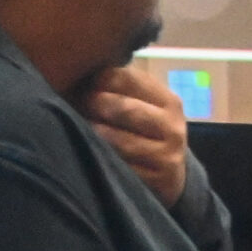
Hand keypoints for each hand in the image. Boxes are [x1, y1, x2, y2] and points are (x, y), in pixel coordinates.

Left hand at [78, 63, 189, 206]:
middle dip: (94, 105)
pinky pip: (120, 166)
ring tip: (82, 130)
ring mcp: (167, 154)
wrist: (170, 174)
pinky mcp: (158, 180)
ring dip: (93, 134)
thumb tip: (79, 70)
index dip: (98, 80)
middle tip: (78, 107)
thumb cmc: (144, 133)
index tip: (85, 86)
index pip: (125, 78)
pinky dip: (102, 159)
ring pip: (118, 140)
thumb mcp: (141, 106)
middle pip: (122, 107)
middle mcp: (172, 125)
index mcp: (168, 101)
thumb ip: (117, 90)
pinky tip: (94, 154)